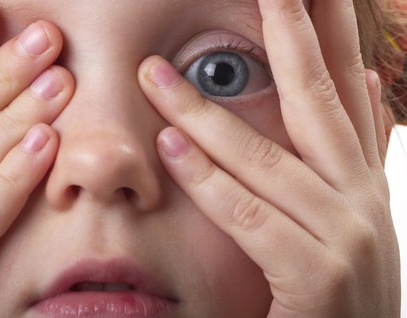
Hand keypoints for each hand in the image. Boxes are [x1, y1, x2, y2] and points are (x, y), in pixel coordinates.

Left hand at [139, 0, 398, 315]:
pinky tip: (169, 146)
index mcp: (362, 180)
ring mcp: (346, 238)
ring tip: (155, 76)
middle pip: (315, 102)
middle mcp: (360, 200)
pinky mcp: (317, 279)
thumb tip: (365, 81)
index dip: (325, 33)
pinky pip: (248, 216)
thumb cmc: (341, 291)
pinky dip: (206, 180)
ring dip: (203, 113)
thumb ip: (358, 150)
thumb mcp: (353, 214)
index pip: (342, 90)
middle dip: (288, 37)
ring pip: (264, 158)